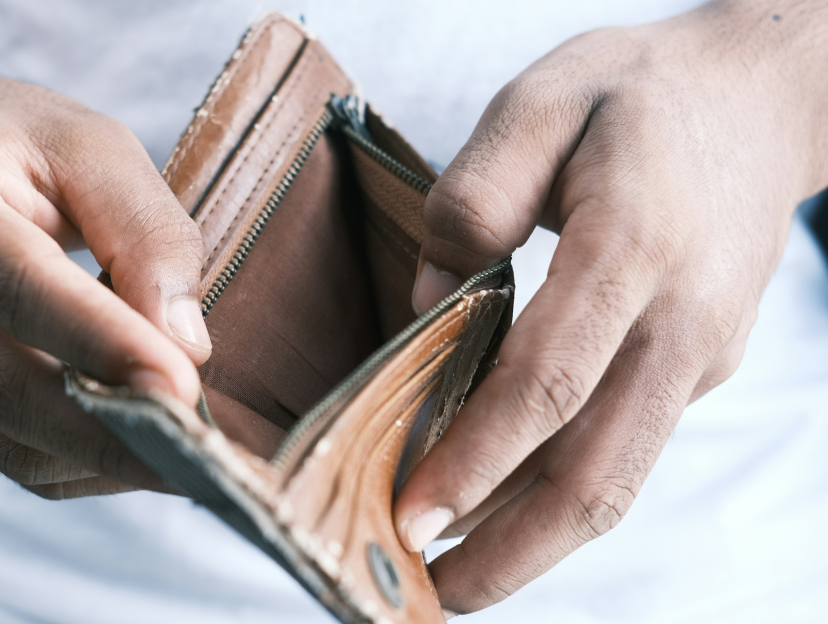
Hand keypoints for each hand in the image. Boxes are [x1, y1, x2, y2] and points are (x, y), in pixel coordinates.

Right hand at [0, 75, 213, 497]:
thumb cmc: (23, 147)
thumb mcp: (96, 147)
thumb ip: (146, 232)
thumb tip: (185, 346)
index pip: (14, 285)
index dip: (100, 342)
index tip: (182, 388)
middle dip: (108, 430)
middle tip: (199, 452)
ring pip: (4, 438)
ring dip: (102, 458)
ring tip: (185, 455)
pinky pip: (6, 455)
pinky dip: (81, 464)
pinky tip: (137, 447)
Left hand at [396, 1, 827, 614]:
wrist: (758, 102)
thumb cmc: (635, 97)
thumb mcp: (542, 101)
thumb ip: (475, 196)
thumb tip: (429, 301)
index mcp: (634, 247)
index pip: (550, 381)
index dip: (478, 459)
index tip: (410, 515)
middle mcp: (678, 321)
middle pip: (596, 469)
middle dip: (510, 549)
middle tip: (427, 597)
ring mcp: (697, 355)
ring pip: (617, 477)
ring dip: (535, 543)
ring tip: (456, 578)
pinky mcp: (697, 369)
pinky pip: (623, 446)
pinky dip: (559, 493)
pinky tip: (499, 506)